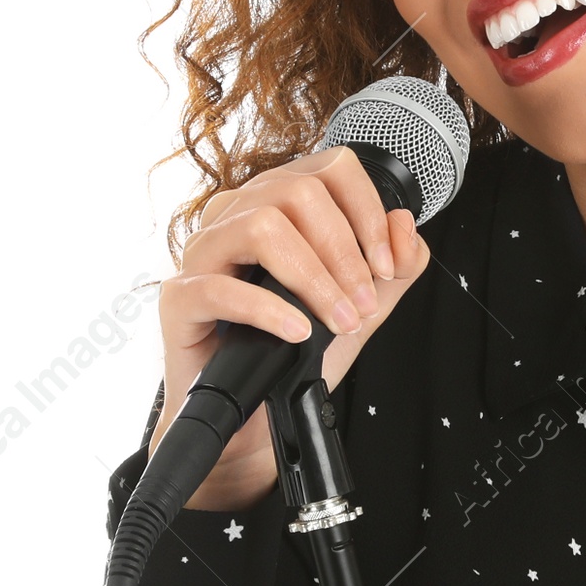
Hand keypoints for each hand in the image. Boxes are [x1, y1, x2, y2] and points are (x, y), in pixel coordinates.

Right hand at [148, 146, 430, 510]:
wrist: (256, 417)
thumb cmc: (298, 353)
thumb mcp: (363, 304)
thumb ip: (395, 265)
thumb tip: (404, 227)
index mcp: (280, 203)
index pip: (330, 169)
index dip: (368, 212)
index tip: (387, 265)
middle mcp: (237, 215)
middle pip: (297, 192)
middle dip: (345, 253)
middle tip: (364, 306)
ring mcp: (204, 252)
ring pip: (260, 226)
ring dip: (314, 279)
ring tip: (338, 321)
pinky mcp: (180, 297)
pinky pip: (219, 286)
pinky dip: (268, 309)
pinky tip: (296, 332)